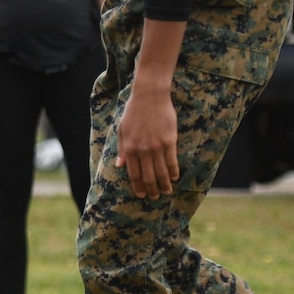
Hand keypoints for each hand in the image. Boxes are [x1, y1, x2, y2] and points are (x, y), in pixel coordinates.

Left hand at [115, 83, 179, 198]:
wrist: (150, 96)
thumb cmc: (134, 111)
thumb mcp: (122, 130)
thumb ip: (122, 149)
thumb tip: (119, 166)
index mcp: (129, 149)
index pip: (134, 174)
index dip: (138, 187)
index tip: (141, 195)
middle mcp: (142, 151)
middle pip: (148, 177)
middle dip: (151, 190)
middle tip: (155, 197)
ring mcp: (156, 147)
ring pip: (161, 172)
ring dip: (164, 185)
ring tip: (167, 191)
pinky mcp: (169, 141)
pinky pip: (172, 161)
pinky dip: (173, 172)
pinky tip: (174, 178)